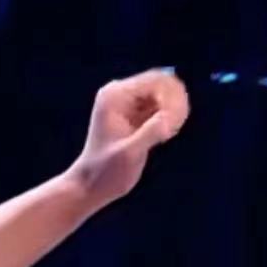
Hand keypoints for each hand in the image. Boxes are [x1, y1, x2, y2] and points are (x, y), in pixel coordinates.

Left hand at [67, 69, 188, 206]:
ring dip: (174, 113)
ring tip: (166, 136)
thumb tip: (170, 116)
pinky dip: (170, 119)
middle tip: (170, 132)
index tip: (171, 126)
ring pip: (167, 95)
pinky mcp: (138, 114)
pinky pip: (164, 106)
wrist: (92, 185)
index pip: (156, 81)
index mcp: (116, 95)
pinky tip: (164, 136)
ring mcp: (130, 102)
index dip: (172, 100)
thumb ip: (151, 133)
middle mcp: (122, 93)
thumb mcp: (130, 154)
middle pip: (164, 84)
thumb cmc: (106, 172)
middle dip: (174, 106)